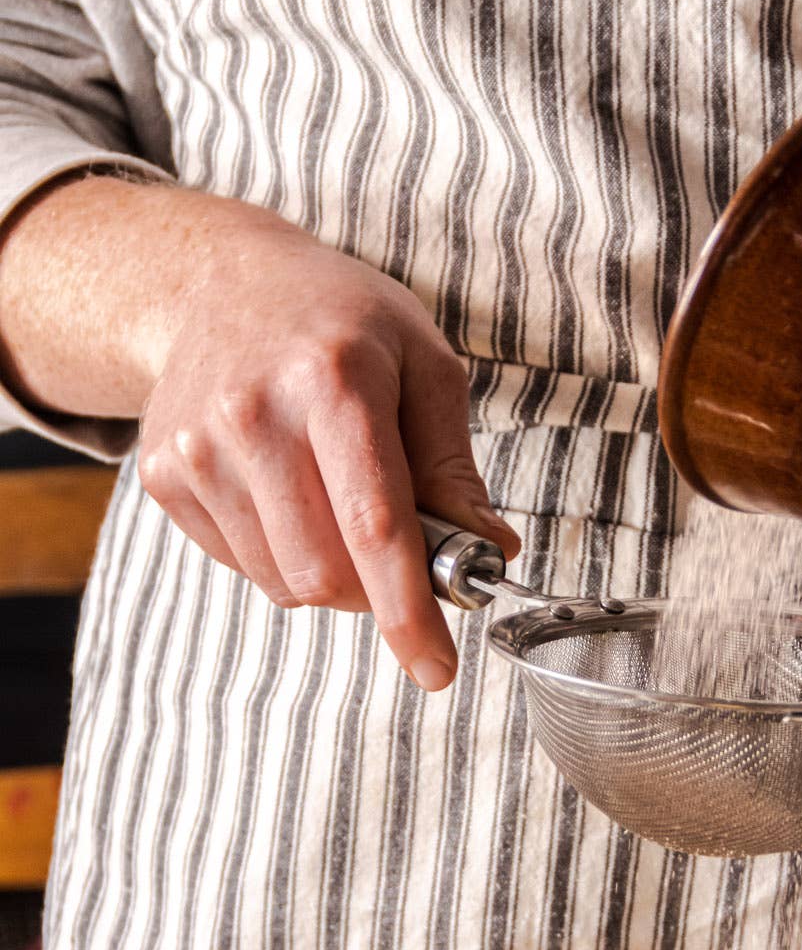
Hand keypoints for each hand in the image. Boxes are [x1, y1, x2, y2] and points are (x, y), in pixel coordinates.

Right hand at [137, 209, 516, 689]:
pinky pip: (243, 566)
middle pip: (325, 573)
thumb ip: (454, 466)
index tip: (436, 667)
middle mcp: (254, 413)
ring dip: (331, 576)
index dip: (408, 611)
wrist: (222, 282)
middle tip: (400, 560)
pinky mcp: (164, 474)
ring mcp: (198, 447)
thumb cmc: (342, 324)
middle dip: (377, 592)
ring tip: (338, 507)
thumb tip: (488, 551)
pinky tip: (290, 496)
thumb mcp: (424, 366)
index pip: (374, 526)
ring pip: (283, 582)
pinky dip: (283, 556)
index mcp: (333, 379)